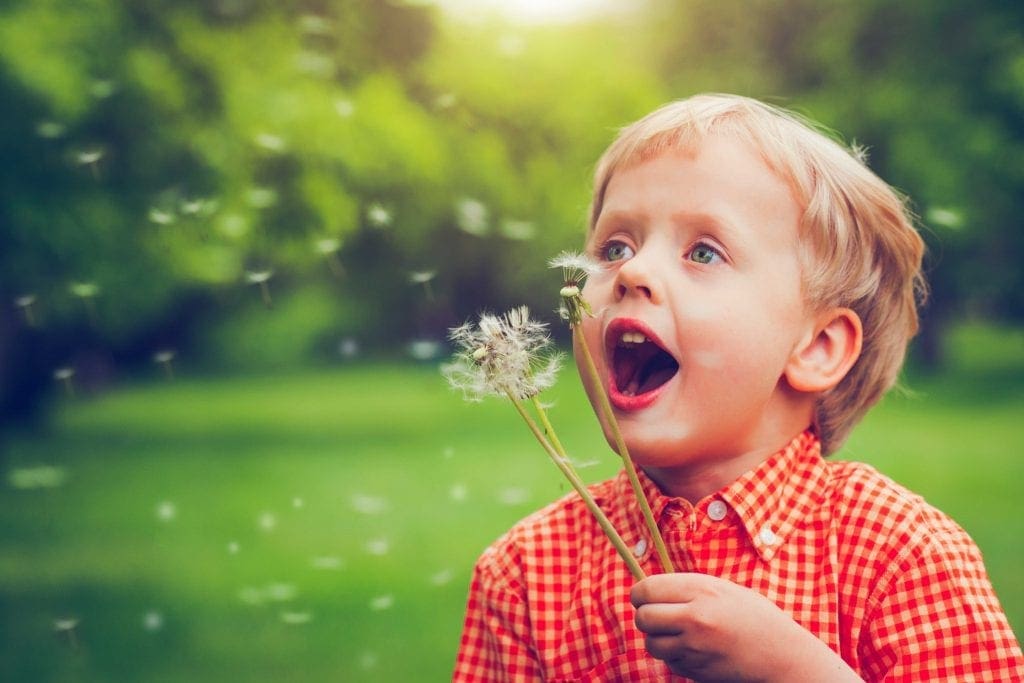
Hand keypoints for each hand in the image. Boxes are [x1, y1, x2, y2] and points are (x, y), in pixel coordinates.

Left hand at [631, 573, 860, 681]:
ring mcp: (694, 648)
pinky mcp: (697, 671)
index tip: (644, 596)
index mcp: (700, 592)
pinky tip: (692, 648)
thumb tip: (651, 591)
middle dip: (645, 616)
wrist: (781, 654)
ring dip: (657, 638)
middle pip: (643, 618)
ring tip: (676, 632)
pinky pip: (669, 662)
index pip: (647, 590)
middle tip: (657, 615)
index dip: (640, 593)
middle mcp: (694, 619)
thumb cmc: (753, 616)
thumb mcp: (722, 589)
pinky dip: (673, 656)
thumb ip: (687, 588)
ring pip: (651, 643)